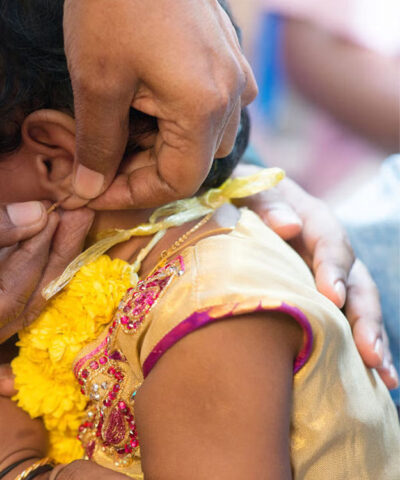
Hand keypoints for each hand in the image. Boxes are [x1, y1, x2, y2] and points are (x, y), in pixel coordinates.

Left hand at [63, 0, 256, 207]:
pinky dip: (168, 119)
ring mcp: (233, 72)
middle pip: (191, 161)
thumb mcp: (97, 83)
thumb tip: (88, 189)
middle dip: (139, 170)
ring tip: (110, 133)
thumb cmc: (112, 7)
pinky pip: (205, 106)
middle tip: (93, 162)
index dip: (132, 193)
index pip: (178, 181)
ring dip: (154, 145)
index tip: (92, 189)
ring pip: (198, 136)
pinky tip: (135, 104)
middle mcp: (232, 94)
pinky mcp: (223, 55)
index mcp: (205, 106)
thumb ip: (97, 144)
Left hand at [235, 165, 397, 388]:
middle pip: (356, 284)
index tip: (331, 296)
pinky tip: (376, 383)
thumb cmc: (238, 196)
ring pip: (359, 309)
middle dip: (363, 318)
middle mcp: (330, 251)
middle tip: (367, 351)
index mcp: (313, 220)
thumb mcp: (246, 190)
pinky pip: (346, 324)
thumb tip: (288, 226)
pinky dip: (358, 351)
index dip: (332, 269)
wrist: (233, 202)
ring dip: (371, 341)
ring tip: (384, 376)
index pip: (330, 243)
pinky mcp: (323, 299)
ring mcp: (331, 277)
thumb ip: (265, 203)